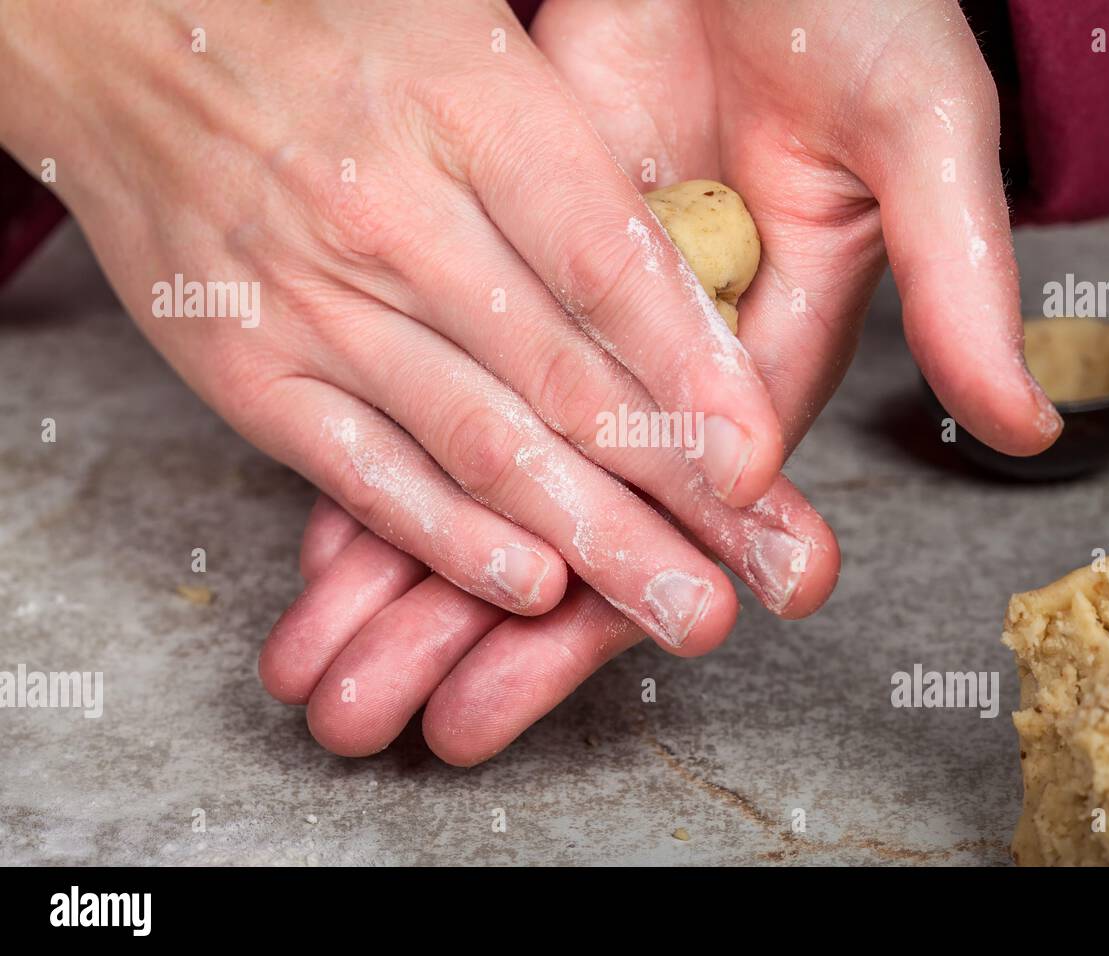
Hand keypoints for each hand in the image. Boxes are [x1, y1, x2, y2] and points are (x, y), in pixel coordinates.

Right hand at [0, 0, 827, 653]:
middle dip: (677, 492)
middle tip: (769, 574)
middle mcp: (393, 215)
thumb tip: (704, 251)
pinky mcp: (248, 371)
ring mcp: (314, 302)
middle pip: (565, 377)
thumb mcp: (468, 31)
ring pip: (481, 443)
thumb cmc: (324, 26)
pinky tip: (535, 590)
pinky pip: (365, 474)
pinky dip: (451, 541)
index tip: (762, 460)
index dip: (695, 370)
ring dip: (594, 541)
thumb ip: (575, 144)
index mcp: (468, 107)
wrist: (117, 30)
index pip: (607, 260)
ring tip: (683, 608)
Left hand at [259, 0, 1050, 765]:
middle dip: (492, 627)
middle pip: (573, 517)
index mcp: (763, 354)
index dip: (615, 603)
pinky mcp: (501, 253)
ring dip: (417, 566)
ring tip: (338, 668)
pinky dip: (384, 447)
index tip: (519, 693)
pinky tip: (327, 539)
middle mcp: (659, 361)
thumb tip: (1022, 427)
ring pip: (491, 465)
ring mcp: (570, 315)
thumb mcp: (916, 133)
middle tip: (409, 722)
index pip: (685, 510)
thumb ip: (957, 277)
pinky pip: (441, 370)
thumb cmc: (853, 3)